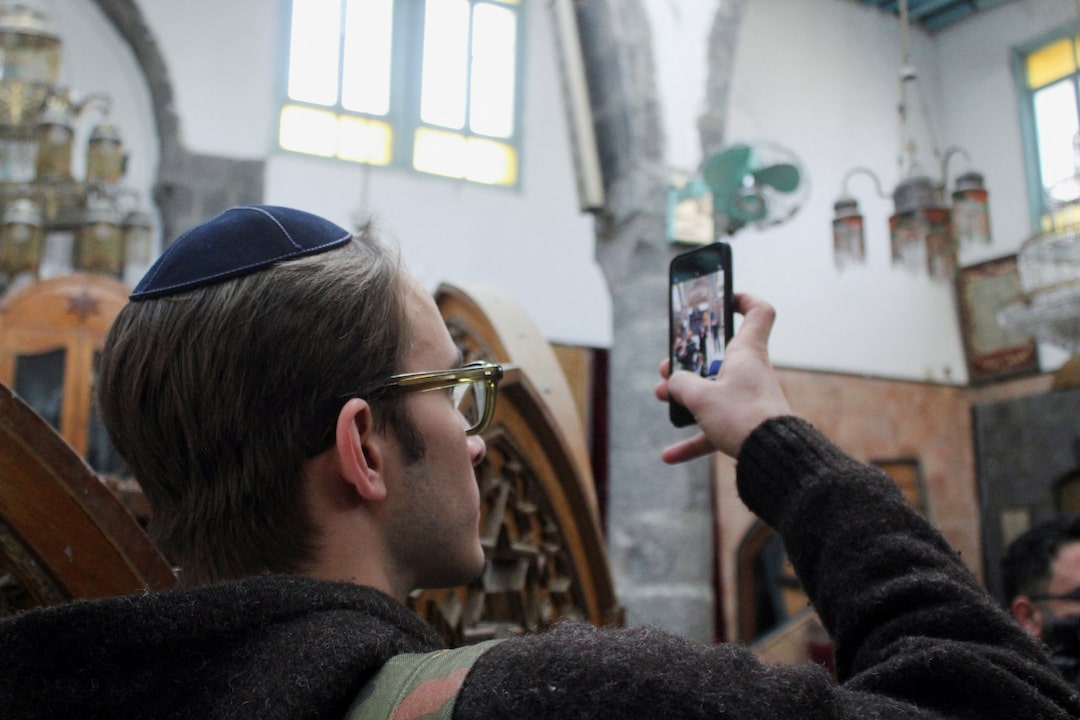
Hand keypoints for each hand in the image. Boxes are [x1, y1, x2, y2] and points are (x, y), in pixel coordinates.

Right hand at [655, 293, 790, 462]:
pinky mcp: (744, 425)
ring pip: (713, 391)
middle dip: (690, 359)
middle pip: (720, 355)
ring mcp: (747, 399)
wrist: (772, 457)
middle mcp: (750, 372)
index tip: (724, 299)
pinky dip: (693, 440)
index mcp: (746, 352)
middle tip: (668, 367)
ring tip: (662, 397)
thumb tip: (673, 384)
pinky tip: (669, 455)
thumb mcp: (701, 396)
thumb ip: (681, 384)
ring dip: (686, 396)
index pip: (758, 312)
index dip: (743, 300)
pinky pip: (714, 429)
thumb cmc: (742, 416)